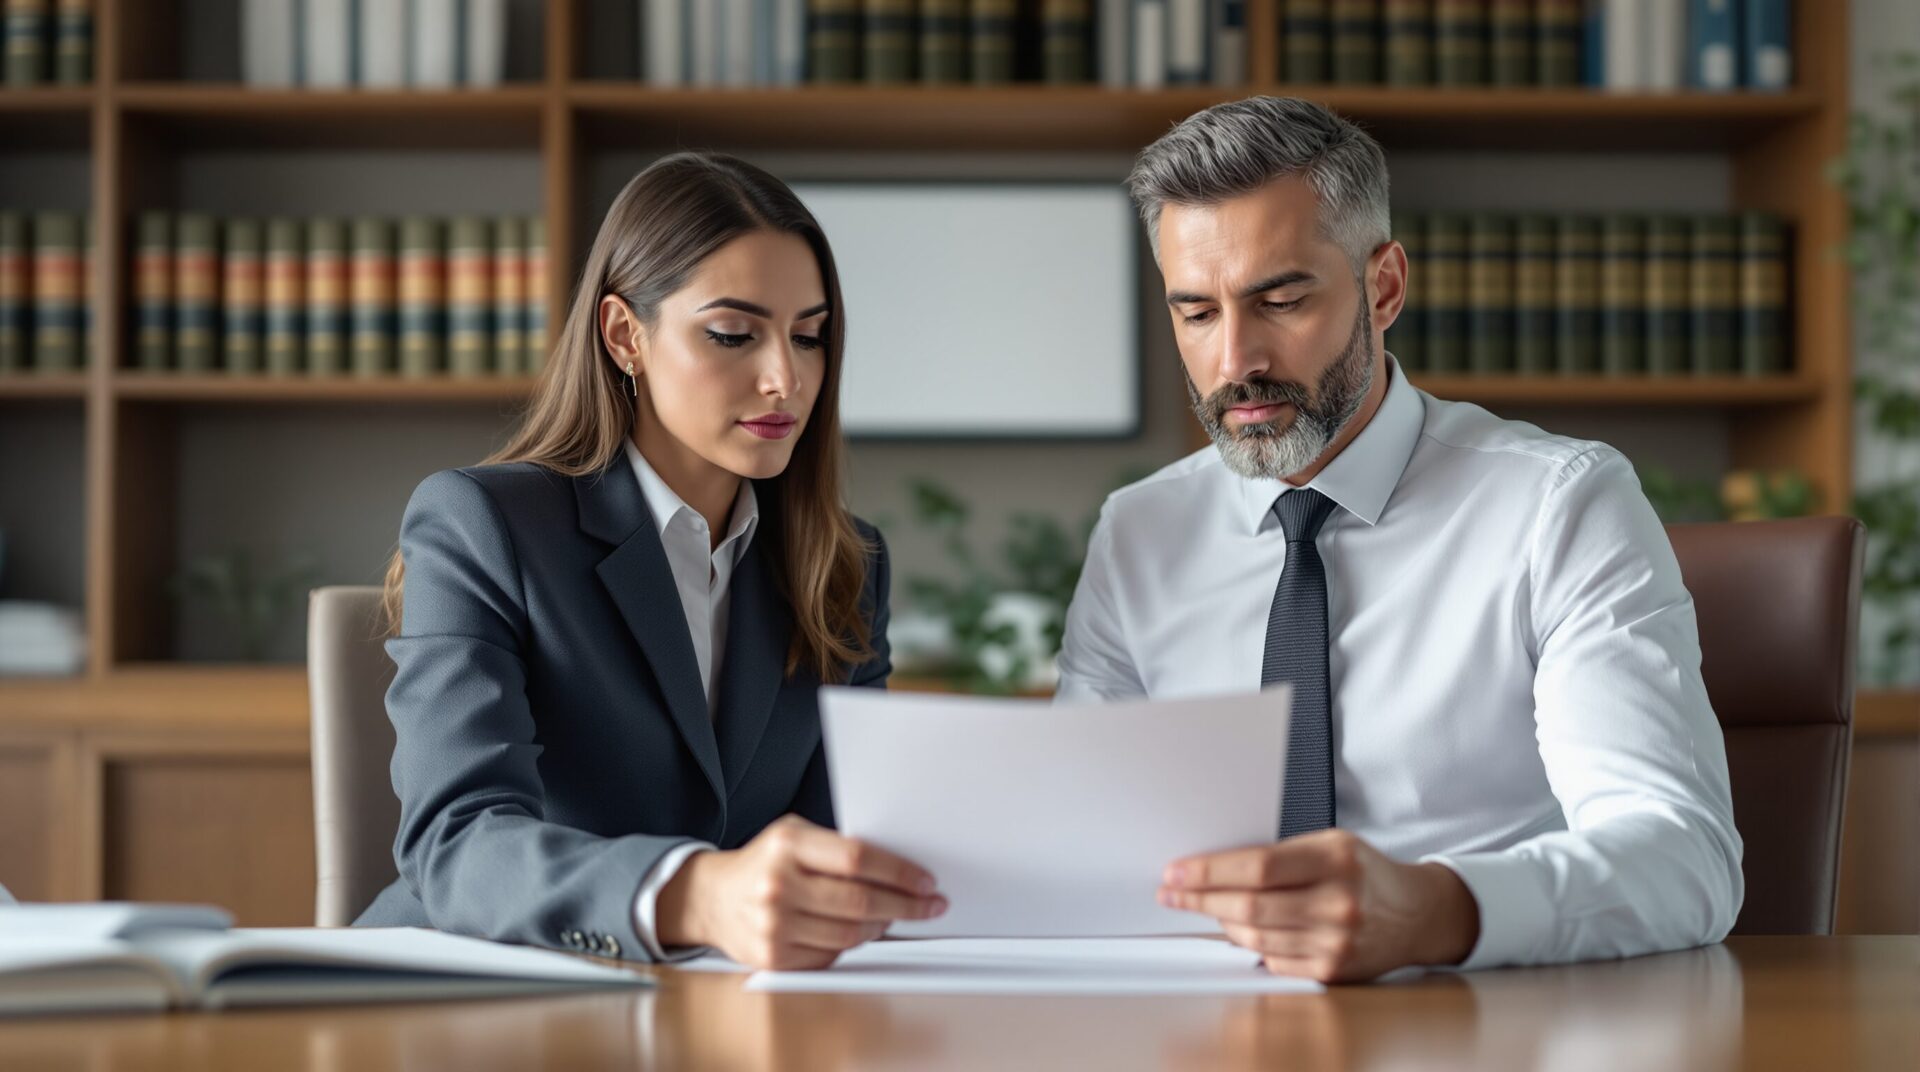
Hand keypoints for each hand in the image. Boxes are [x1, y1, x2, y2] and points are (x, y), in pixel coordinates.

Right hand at [656, 815, 945, 969]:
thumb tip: (896, 866)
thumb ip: (836, 846)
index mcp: (787, 846)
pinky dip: (852, 945)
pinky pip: (831, 955)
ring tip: (894, 917)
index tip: (925, 881)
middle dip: (905, 905)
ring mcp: (774, 926)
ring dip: (882, 927)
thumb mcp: (793, 835)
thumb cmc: (763, 862)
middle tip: (928, 905)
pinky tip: (860, 932)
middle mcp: (779, 885)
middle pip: (860, 901)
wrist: (711, 898)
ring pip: (850, 934)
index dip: (900, 872)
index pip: (858, 859)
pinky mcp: (773, 958)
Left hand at [1158, 830, 1479, 982]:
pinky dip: (1250, 945)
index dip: (1208, 871)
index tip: (1175, 872)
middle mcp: (1338, 902)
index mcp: (1335, 858)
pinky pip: (1273, 960)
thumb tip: (1214, 868)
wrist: (1417, 913)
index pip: (1256, 867)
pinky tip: (1238, 929)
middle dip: (1199, 898)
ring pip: (1255, 937)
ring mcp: (1336, 942)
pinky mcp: (1333, 972)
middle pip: (1249, 906)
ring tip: (1201, 906)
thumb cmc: (1364, 872)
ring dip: (1220, 921)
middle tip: (1171, 892)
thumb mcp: (1331, 844)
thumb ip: (1280, 855)